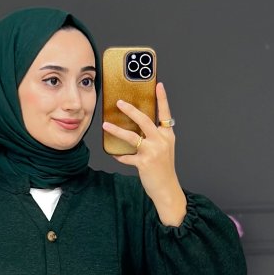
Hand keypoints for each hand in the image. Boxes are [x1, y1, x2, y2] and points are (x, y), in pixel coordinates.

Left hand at [102, 81, 180, 204]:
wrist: (167, 189)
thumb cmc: (163, 169)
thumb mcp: (163, 149)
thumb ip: (154, 137)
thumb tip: (137, 127)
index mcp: (167, 135)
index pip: (165, 113)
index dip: (162, 98)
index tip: (158, 85)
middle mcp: (161, 141)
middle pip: (144, 120)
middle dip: (130, 110)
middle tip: (119, 102)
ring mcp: (153, 151)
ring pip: (132, 137)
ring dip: (117, 130)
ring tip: (106, 125)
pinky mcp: (144, 163)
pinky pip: (127, 157)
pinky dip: (119, 156)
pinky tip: (114, 154)